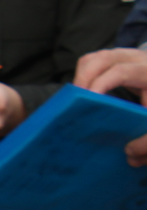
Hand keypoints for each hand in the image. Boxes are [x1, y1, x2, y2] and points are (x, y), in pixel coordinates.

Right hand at [74, 48, 146, 166]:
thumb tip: (129, 153)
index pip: (120, 71)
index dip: (101, 85)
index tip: (88, 104)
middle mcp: (137, 59)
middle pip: (102, 58)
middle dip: (83, 79)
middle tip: (74, 104)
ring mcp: (125, 56)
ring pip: (94, 58)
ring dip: (80, 78)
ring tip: (76, 100)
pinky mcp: (116, 60)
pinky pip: (92, 61)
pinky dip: (82, 76)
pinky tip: (83, 94)